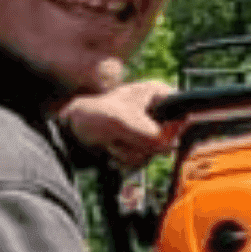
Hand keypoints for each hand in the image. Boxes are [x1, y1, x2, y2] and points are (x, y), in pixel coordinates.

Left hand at [59, 80, 183, 169]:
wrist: (66, 133)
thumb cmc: (92, 116)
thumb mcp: (123, 122)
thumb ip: (151, 134)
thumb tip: (170, 145)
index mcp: (157, 93)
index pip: (184, 110)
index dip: (175, 126)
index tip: (159, 135)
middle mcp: (156, 110)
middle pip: (170, 135)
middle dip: (145, 143)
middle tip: (123, 137)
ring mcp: (146, 128)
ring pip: (156, 150)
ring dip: (132, 152)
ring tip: (112, 143)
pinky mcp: (137, 143)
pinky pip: (144, 157)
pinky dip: (126, 158)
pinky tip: (111, 150)